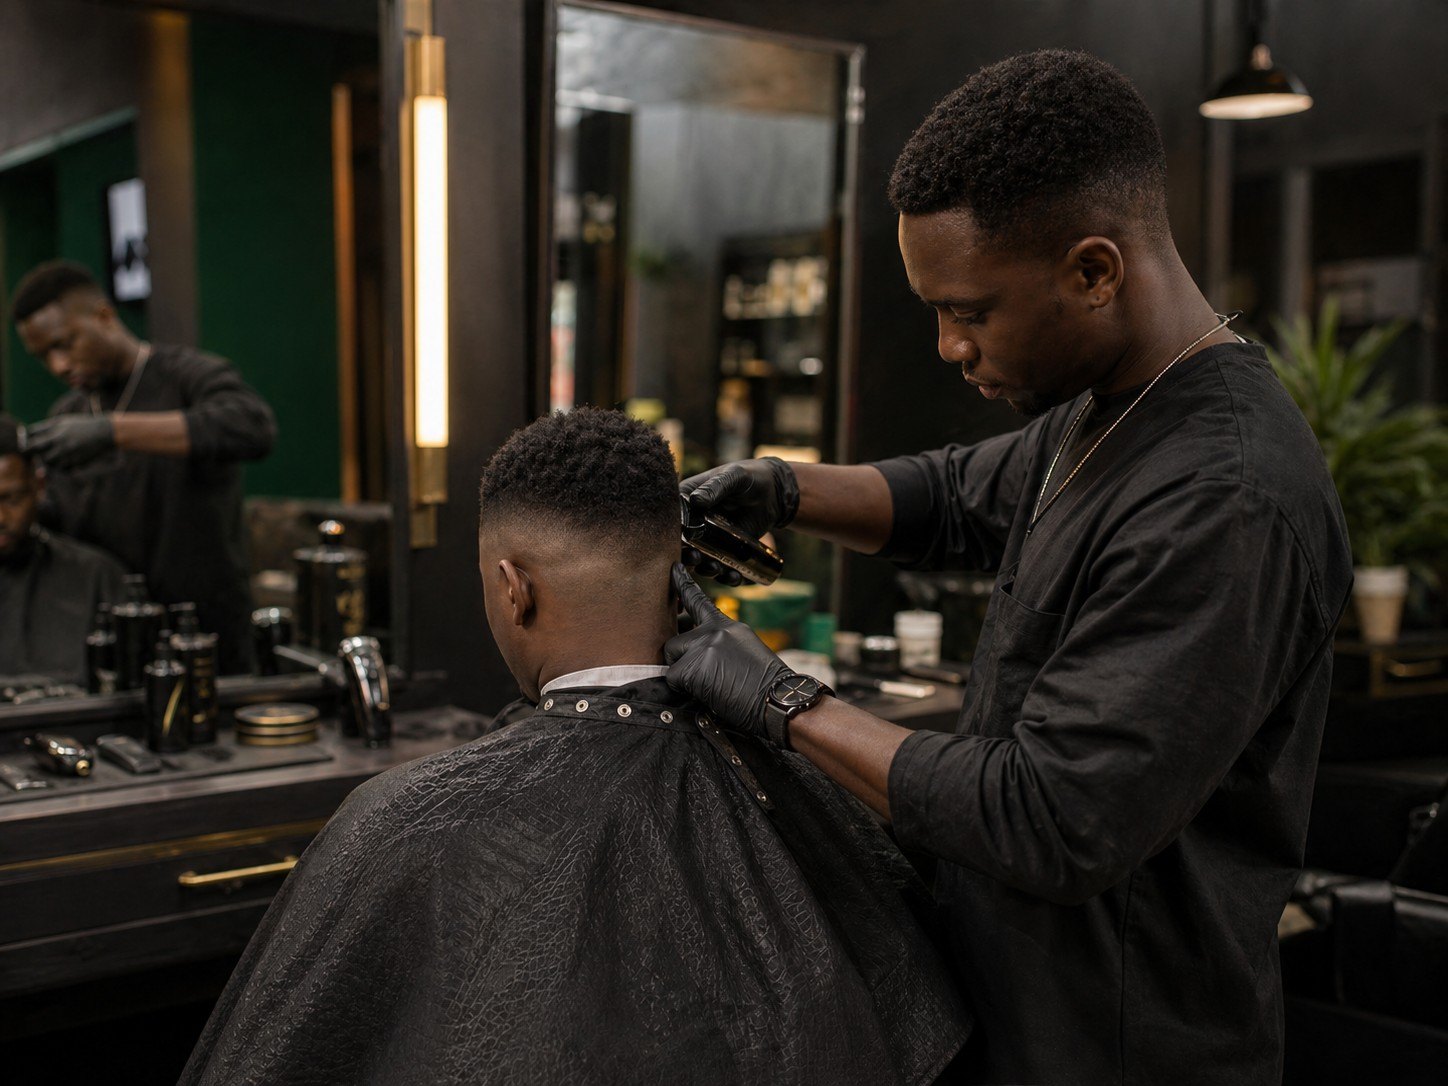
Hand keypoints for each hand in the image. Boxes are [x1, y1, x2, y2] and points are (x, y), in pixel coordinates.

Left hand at [24, 414, 114, 468]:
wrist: (104, 432)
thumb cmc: (82, 425)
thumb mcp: (64, 421)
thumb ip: (47, 428)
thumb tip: (29, 435)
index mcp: (55, 429)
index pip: (30, 434)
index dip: (26, 439)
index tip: (27, 442)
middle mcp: (59, 440)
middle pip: (34, 449)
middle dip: (31, 451)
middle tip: (33, 452)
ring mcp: (67, 452)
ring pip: (47, 461)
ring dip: (47, 460)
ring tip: (53, 456)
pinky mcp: (76, 461)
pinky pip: (61, 468)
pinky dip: (60, 466)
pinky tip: (65, 461)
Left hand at [666, 564, 790, 741]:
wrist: (779, 698)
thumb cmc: (767, 684)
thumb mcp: (746, 651)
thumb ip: (721, 643)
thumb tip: (702, 652)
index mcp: (728, 626)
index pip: (699, 601)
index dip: (683, 585)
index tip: (674, 568)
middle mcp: (713, 631)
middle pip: (676, 641)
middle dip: (682, 659)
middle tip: (703, 675)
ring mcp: (702, 647)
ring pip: (672, 659)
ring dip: (683, 674)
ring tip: (709, 685)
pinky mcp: (692, 667)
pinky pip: (673, 679)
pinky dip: (684, 691)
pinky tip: (707, 694)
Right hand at [680, 457, 797, 583]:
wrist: (773, 491)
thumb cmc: (749, 476)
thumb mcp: (733, 477)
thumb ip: (715, 487)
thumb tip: (696, 500)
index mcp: (687, 500)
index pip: (672, 519)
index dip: (671, 533)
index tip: (677, 542)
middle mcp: (693, 522)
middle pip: (682, 544)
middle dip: (686, 556)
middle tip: (696, 558)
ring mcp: (708, 538)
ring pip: (700, 559)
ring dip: (705, 569)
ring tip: (717, 569)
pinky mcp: (724, 549)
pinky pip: (721, 565)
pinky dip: (725, 575)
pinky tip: (734, 577)